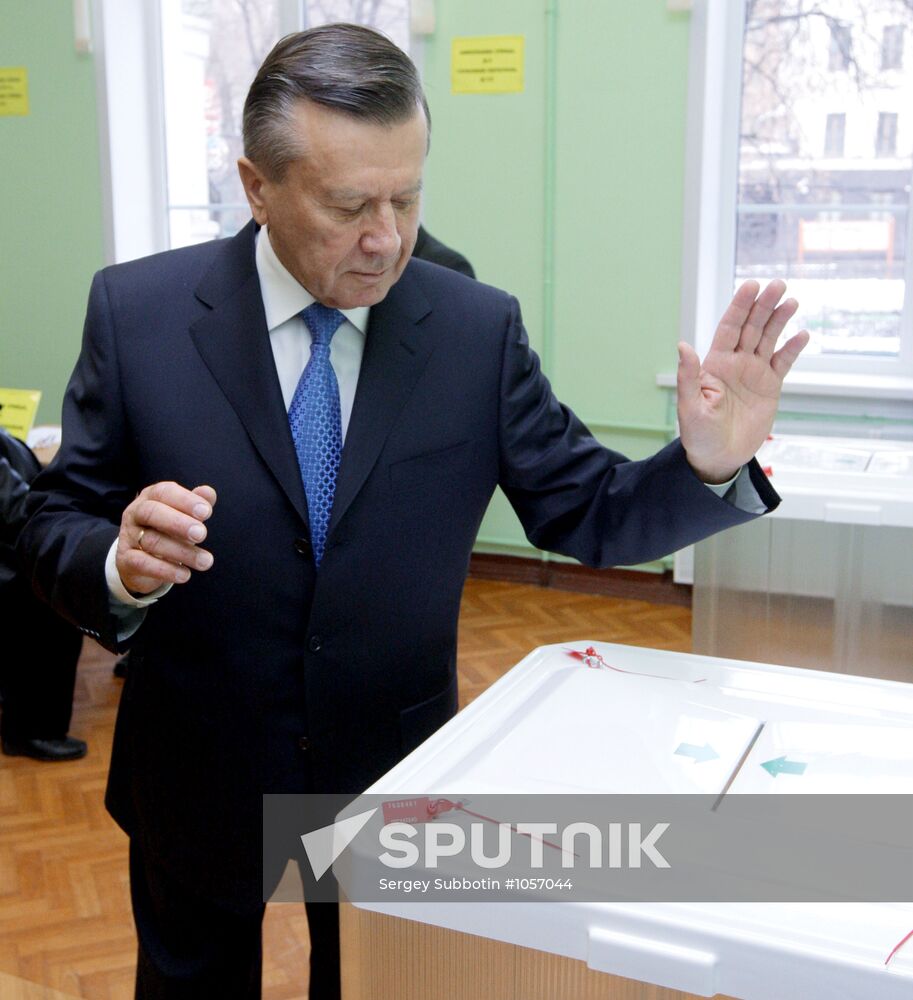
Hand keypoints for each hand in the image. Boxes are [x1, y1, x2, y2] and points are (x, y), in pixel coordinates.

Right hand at [116, 482, 216, 594]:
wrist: (139, 559)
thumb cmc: (167, 530)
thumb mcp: (182, 514)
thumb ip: (196, 503)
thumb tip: (208, 492)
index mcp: (151, 497)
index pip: (164, 492)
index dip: (185, 500)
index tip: (206, 512)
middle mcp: (135, 513)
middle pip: (151, 512)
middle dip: (178, 523)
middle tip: (202, 535)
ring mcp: (129, 536)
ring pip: (151, 541)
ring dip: (182, 552)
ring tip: (205, 561)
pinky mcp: (125, 560)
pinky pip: (142, 563)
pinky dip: (166, 570)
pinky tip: (185, 574)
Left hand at [677, 279, 808, 483]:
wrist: (718, 457)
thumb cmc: (698, 434)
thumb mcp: (690, 407)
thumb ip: (689, 376)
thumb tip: (683, 345)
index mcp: (715, 364)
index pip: (729, 328)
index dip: (740, 307)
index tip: (751, 286)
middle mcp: (735, 364)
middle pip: (752, 328)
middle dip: (763, 306)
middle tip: (779, 284)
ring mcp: (753, 374)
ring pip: (768, 340)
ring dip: (779, 320)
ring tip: (792, 301)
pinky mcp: (769, 387)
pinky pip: (782, 363)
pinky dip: (792, 349)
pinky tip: (802, 335)